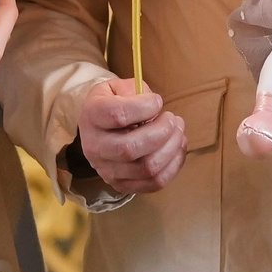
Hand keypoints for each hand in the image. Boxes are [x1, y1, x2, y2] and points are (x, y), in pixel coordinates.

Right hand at [74, 78, 186, 195]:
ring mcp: (107, 170)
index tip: (157, 101)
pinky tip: (177, 149)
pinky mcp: (121, 185)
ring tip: (179, 132)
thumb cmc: (112, 103)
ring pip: (146, 168)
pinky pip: (154, 183)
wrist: (97, 127)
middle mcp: (95, 147)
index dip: (145, 107)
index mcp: (92, 116)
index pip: (118, 115)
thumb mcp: (116, 87)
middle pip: (131, 148)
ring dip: (171, 149)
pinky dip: (173, 166)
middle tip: (173, 119)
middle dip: (162, 132)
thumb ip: (134, 91)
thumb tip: (154, 106)